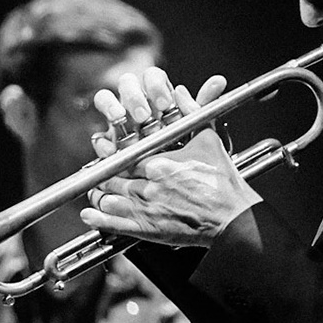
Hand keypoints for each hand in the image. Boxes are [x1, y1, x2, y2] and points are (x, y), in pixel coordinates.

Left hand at [82, 71, 256, 247]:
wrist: (233, 219)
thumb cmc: (223, 183)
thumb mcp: (209, 141)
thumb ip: (192, 113)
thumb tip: (180, 92)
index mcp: (160, 163)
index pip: (124, 156)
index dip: (113, 156)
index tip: (109, 155)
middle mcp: (149, 186)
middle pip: (112, 178)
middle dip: (104, 176)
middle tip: (101, 175)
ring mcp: (147, 209)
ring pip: (108, 199)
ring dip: (100, 196)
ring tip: (98, 193)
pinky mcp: (148, 230)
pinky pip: (114, 224)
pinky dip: (97, 219)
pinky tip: (89, 215)